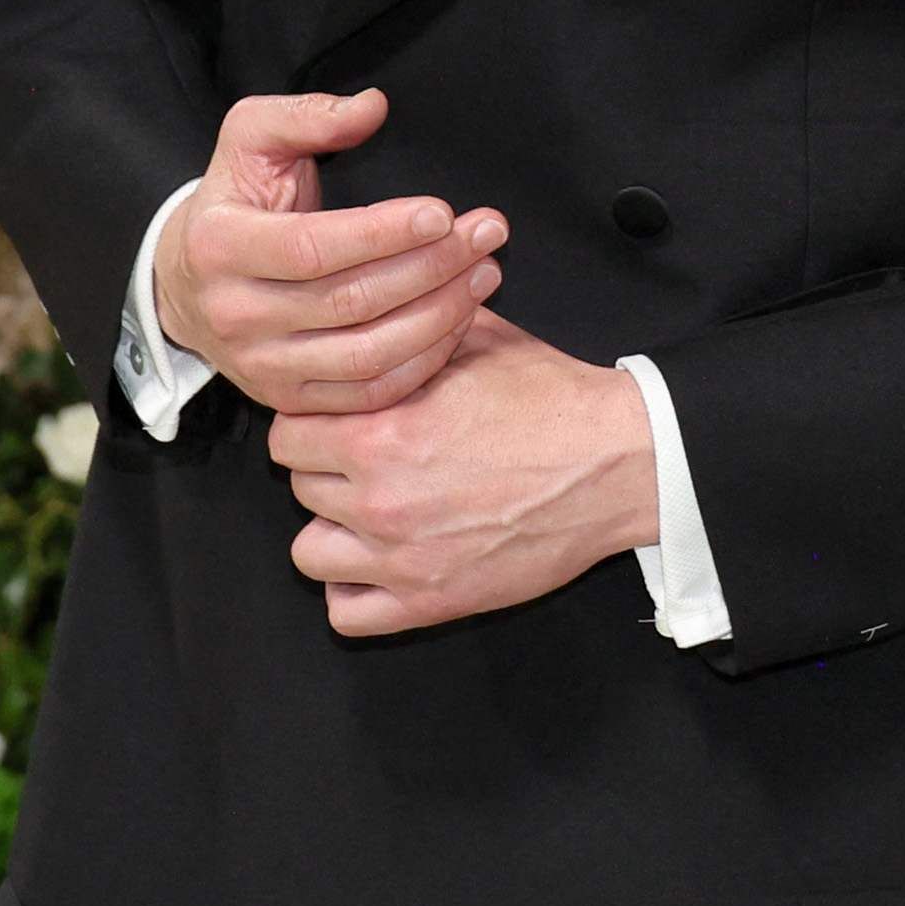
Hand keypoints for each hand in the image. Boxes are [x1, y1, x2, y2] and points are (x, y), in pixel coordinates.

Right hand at [156, 87, 509, 417]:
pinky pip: (370, 394)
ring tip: (484, 272)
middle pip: (351, 302)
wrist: (187, 284)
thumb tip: (372, 106)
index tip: (442, 213)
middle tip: (486, 235)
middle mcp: (235, 314)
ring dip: (440, 315)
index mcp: (219, 246)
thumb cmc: (234, 202)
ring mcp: (262, 366)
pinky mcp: (289, 400)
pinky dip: (424, 361)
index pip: (313, 247)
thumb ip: (306, 115)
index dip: (383, 233)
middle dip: (431, 267)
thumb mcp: (250, 139)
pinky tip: (459, 318)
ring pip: (367, 355)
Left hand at [269, 309, 655, 635]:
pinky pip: (346, 613)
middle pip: (299, 487)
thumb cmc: (555, 402)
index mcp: (382, 434)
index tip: (337, 419)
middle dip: (326, 469)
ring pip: (309, 552)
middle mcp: (380, 500)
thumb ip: (416, 325)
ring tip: (368, 513)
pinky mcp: (431, 601)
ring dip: (333, 531)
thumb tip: (387, 292)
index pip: (287, 432)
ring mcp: (402, 558)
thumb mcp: (481, 340)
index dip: (312, 418)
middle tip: (363, 460)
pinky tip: (380, 561)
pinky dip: (354, 590)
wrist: (617, 464)